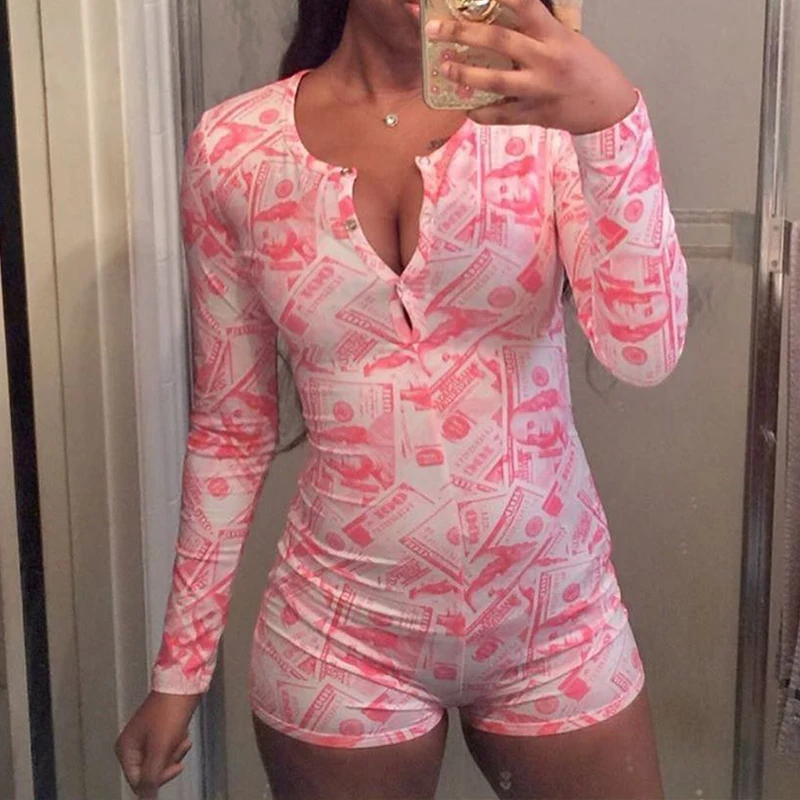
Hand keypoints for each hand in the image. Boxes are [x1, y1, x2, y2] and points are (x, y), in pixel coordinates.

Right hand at [114, 690, 201, 797]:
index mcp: (125, 750)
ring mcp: (145, 739)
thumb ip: (151, 777)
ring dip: (175, 752)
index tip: (175, 767)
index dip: (158, 778)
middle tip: (179, 747)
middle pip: (151, 772)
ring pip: (161, 761)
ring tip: (183, 738)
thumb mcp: (159, 749)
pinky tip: (183, 734)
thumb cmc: (169, 715)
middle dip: (168, 761)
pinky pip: (167, 749)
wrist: (183, 687)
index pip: (138, 781)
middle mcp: (132, 746)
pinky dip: (177, 744)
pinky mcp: (158, 733)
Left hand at [426, 0, 637, 133]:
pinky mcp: (534, 116)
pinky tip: (467, 108)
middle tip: (436, 29)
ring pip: (496, 81)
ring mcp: (539, 90)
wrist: (607, 108)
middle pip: (499, 40)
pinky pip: (501, 115)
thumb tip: (502, 16)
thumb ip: (538, 31)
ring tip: (445, 67)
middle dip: (463, 33)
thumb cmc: (587, 68)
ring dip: (465, 74)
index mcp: (555, 36)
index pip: (527, 4)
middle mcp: (546, 60)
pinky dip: (482, 113)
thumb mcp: (568, 40)